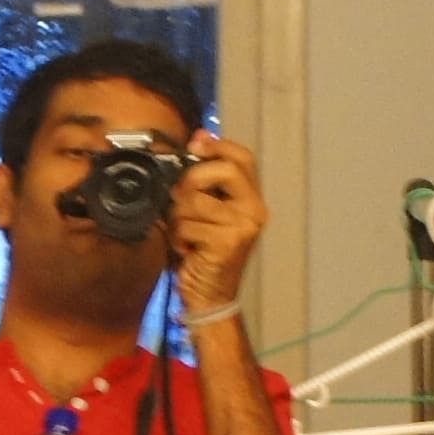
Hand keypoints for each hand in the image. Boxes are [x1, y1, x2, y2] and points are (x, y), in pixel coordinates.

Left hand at [171, 129, 270, 316]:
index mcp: (252, 199)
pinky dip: (179, 237)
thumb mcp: (207, 210)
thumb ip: (205, 178)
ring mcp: (243, 227)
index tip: (195, 145)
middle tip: (183, 202)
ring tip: (186, 234)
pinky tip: (187, 249)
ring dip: (179, 217)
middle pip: (222, 170)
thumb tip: (199, 136)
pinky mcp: (228, 243)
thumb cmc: (204, 253)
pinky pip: (188, 224)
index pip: (243, 157)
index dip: (217, 145)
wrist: (210, 297)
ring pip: (196, 200)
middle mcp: (254, 210)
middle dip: (192, 181)